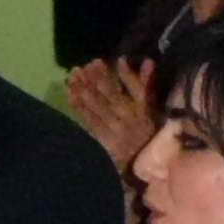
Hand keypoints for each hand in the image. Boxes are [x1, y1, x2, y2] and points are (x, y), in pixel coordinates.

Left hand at [64, 56, 158, 170]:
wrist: (141, 162)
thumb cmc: (148, 132)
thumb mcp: (153, 109)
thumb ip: (148, 84)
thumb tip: (147, 61)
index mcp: (141, 107)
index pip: (131, 85)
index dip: (119, 73)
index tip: (104, 61)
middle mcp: (127, 115)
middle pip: (108, 92)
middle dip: (94, 77)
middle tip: (83, 66)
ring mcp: (114, 126)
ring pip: (96, 103)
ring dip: (83, 87)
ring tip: (73, 75)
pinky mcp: (103, 137)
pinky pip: (89, 118)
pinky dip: (79, 106)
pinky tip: (70, 94)